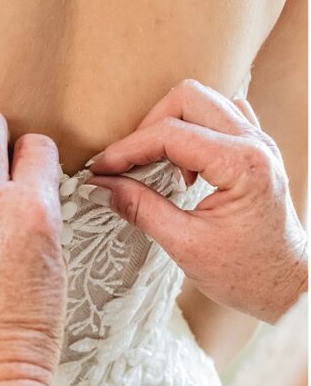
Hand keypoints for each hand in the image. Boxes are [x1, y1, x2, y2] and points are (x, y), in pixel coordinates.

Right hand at [86, 79, 307, 322]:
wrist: (286, 287)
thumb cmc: (246, 274)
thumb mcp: (185, 245)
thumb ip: (140, 209)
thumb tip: (101, 187)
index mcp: (242, 164)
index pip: (170, 134)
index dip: (127, 150)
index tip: (100, 170)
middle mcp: (255, 143)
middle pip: (187, 98)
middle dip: (148, 128)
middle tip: (127, 165)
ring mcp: (260, 142)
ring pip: (203, 101)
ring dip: (171, 126)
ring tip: (157, 166)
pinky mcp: (257, 150)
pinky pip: (221, 116)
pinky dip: (193, 130)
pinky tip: (184, 165)